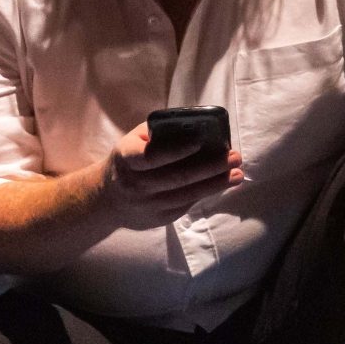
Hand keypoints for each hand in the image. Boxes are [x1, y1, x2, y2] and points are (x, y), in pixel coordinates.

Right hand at [96, 120, 244, 229]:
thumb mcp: (132, 142)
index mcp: (127, 159)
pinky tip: (222, 183)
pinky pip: (186, 205)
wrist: (107, 200)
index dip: (176, 149)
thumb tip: (195, 124)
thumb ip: (157, 133)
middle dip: (210, 167)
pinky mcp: (159, 219)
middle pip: (178, 177)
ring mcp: (148, 205)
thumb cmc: (128, 162)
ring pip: (187, 194)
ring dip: (216, 184)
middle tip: (234, 157)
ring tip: (237, 174)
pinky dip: (206, 193)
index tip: (200, 141)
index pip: (152, 155)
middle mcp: (136, 184)